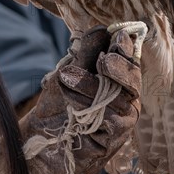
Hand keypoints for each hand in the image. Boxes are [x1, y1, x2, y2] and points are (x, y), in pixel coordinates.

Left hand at [19, 24, 141, 173]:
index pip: (128, 60)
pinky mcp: (117, 137)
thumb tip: (102, 29)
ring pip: (119, 93)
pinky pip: (110, 114)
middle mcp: (125, 99)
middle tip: (103, 57)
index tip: (119, 33)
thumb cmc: (56, 108)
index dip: (126, 46)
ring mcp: (123, 119)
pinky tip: (69, 94)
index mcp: (116, 81)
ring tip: (66, 77)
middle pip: (133, 76)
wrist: (41, 144)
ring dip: (89, 83)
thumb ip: (84, 54)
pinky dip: (88, 101)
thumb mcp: (67, 73)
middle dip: (120, 63)